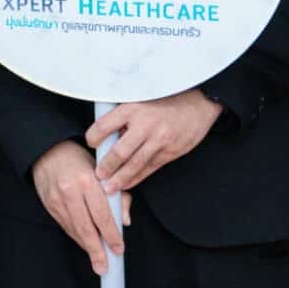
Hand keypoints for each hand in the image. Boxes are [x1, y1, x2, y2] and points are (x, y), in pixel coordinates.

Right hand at [30, 140, 126, 274]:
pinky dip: (77, 237)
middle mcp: (70, 191)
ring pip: (75, 230)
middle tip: (104, 267)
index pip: (102, 214)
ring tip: (98, 260)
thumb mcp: (103, 173)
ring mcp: (57, 200)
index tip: (119, 249)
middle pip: (86, 228)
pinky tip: (86, 244)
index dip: (111, 235)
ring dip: (87, 247)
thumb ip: (117, 196)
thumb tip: (124, 221)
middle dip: (97, 250)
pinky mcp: (49, 206)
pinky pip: (66, 226)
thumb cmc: (80, 161)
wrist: (48, 152)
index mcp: (87, 180)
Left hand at [87, 89, 224, 194]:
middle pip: (119, 152)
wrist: (198, 104)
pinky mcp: (170, 152)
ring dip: (120, 178)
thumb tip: (106, 134)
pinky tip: (127, 184)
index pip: (104, 126)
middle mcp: (145, 125)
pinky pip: (149, 168)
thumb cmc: (166, 101)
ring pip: (135, 164)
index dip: (93, 137)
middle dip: (106, 167)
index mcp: (132, 109)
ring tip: (109, 188)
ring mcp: (159, 140)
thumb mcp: (141, 99)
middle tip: (97, 175)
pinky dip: (137, 178)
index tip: (90, 144)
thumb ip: (124, 116)